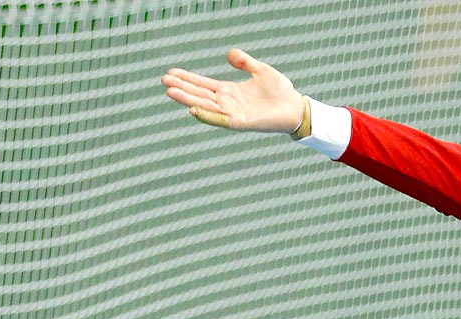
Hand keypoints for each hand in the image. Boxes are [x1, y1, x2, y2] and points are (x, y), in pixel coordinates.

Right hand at [160, 48, 301, 132]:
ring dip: (188, 100)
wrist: (296, 107)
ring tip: (170, 92)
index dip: (187, 78)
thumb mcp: (260, 69)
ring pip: (206, 105)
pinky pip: (221, 120)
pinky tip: (193, 110)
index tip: (170, 72)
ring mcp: (233, 113)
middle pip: (200, 94)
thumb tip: (229, 54)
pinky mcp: (241, 123)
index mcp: (230, 91)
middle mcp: (228, 103)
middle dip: (182, 88)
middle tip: (163, 80)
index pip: (203, 84)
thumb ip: (244, 62)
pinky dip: (207, 116)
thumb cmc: (281, 91)